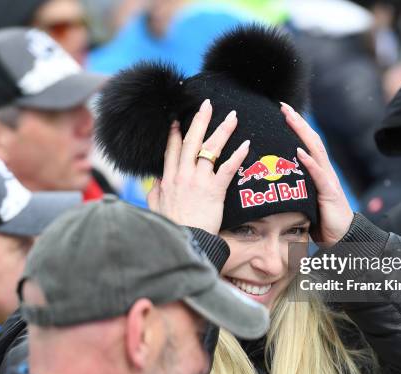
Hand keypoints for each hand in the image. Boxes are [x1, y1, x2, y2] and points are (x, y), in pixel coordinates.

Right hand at [147, 99, 249, 233]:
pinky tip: (246, 144)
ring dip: (222, 131)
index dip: (175, 133)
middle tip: (207, 104)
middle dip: (200, 120)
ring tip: (232, 117)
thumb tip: (155, 181)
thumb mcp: (156, 208)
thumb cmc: (171, 228)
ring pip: (211, 149)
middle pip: (191, 141)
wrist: (184, 241)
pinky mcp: (214, 190)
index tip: (179, 120)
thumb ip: (155, 191)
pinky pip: (228, 167)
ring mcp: (199, 180)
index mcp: (168, 179)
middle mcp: (182, 175)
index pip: (172, 149)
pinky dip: (238, 155)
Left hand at [280, 102, 353, 245]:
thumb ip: (294, 189)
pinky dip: (309, 163)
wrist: (342, 239)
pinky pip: (319, 176)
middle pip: (311, 140)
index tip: (283, 111)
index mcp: (318, 172)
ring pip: (316, 151)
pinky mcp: (330, 194)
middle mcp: (324, 172)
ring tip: (290, 118)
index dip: (296, 127)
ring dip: (302, 133)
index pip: (306, 144)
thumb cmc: (321, 222)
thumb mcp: (305, 201)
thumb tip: (272, 184)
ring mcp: (328, 181)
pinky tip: (299, 152)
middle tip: (284, 106)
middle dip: (297, 122)